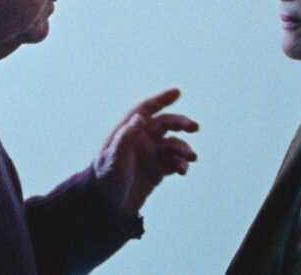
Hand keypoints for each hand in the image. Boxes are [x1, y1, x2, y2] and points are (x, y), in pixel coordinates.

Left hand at [92, 88, 198, 217]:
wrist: (108, 207)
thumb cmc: (106, 179)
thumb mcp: (113, 158)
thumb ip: (125, 138)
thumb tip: (139, 118)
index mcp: (128, 132)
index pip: (145, 110)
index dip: (161, 99)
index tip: (177, 92)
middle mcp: (141, 140)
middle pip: (165, 124)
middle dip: (180, 123)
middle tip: (194, 127)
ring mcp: (151, 155)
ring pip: (174, 144)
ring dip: (184, 148)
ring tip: (191, 157)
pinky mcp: (158, 170)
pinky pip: (175, 162)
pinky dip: (182, 164)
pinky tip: (183, 170)